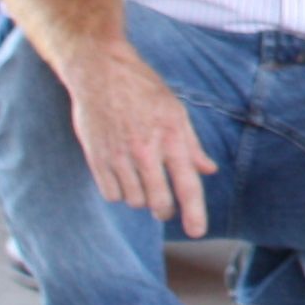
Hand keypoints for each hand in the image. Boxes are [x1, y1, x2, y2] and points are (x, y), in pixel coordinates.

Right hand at [66, 43, 214, 235]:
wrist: (101, 73)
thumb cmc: (144, 89)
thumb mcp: (176, 111)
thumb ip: (192, 145)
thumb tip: (208, 170)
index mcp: (172, 137)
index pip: (187, 184)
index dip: (194, 212)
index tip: (197, 232)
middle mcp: (146, 151)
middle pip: (159, 201)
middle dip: (165, 209)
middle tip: (165, 206)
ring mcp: (119, 156)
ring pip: (134, 201)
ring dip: (141, 199)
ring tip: (141, 180)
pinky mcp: (96, 159)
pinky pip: (111, 195)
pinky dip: (119, 193)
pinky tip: (122, 178)